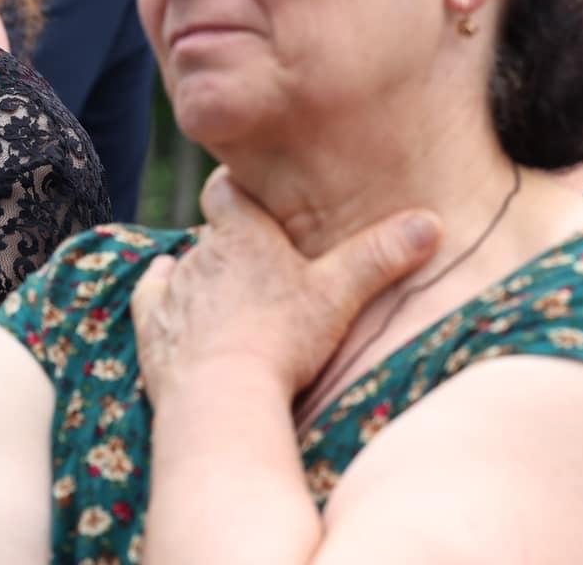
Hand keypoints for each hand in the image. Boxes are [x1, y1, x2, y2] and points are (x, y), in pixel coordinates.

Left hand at [130, 168, 440, 407]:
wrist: (221, 392)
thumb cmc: (282, 339)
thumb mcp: (340, 295)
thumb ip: (380, 257)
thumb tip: (430, 222)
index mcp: (241, 235)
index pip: (226, 190)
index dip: (236, 189)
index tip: (251, 192)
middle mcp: (199, 253)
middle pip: (212, 235)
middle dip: (233, 244)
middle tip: (262, 262)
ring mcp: (172, 289)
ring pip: (186, 268)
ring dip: (205, 278)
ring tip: (233, 299)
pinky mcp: (152, 325)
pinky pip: (153, 297)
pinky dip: (164, 299)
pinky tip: (174, 302)